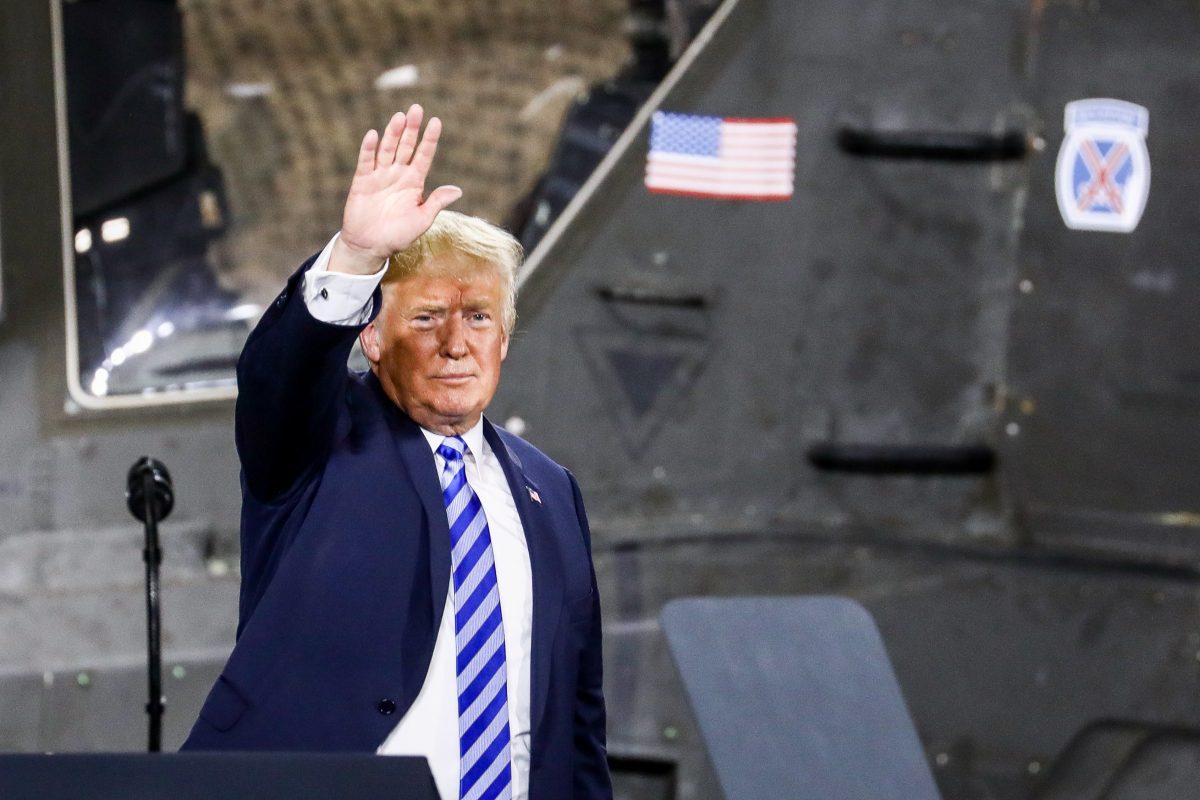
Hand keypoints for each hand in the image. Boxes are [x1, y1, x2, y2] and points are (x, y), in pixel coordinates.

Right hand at [329, 105, 462, 274]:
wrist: (371, 246)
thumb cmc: (398, 236)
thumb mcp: (422, 220)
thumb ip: (436, 203)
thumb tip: (458, 190)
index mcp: (414, 183)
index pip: (424, 156)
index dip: (429, 139)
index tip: (436, 122)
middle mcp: (398, 175)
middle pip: (405, 146)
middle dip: (411, 129)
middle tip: (416, 109)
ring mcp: (380, 176)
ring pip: (387, 150)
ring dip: (392, 133)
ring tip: (399, 117)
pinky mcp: (362, 181)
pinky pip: (366, 162)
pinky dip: (369, 149)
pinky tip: (373, 135)